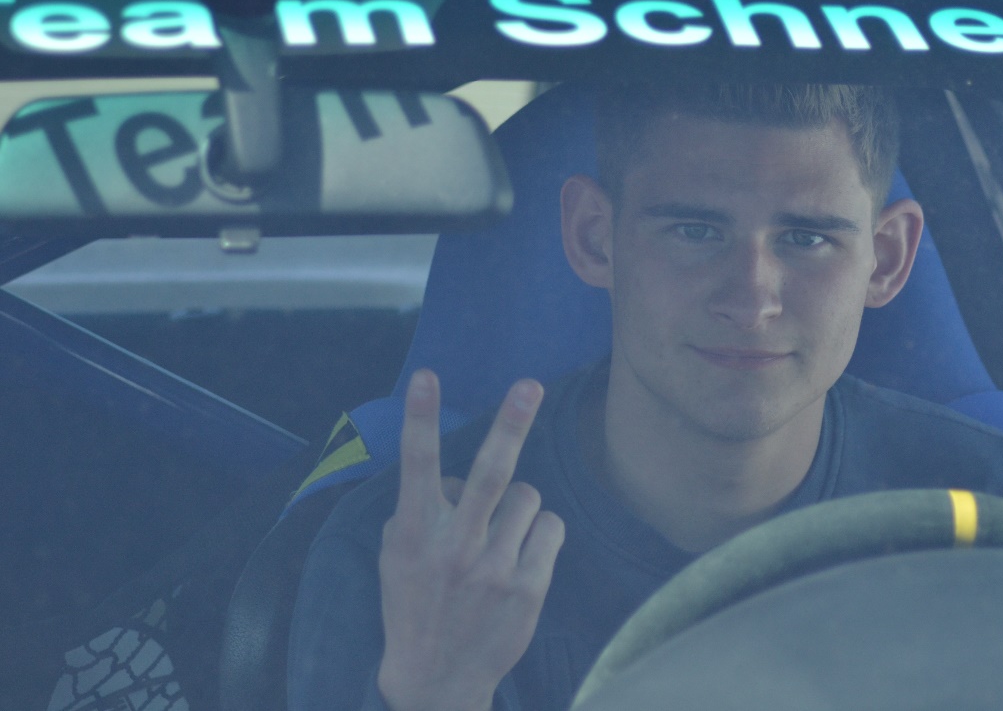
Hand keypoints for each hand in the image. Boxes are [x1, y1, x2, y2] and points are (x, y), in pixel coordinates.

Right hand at [377, 369, 565, 710]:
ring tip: (500, 533)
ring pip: (528, 496)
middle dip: (511, 423)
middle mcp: (455, 547)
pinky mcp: (529, 587)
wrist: (436, 679)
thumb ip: (419, 512)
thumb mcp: (399, 557)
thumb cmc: (416, 604)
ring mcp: (495, 569)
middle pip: (492, 472)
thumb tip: (454, 481)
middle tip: (530, 385)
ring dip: (519, 504)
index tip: (426, 375)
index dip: (421, 418)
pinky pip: (550, 526)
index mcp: (416, 534)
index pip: (418, 465)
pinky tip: (522, 553)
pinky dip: (540, 530)